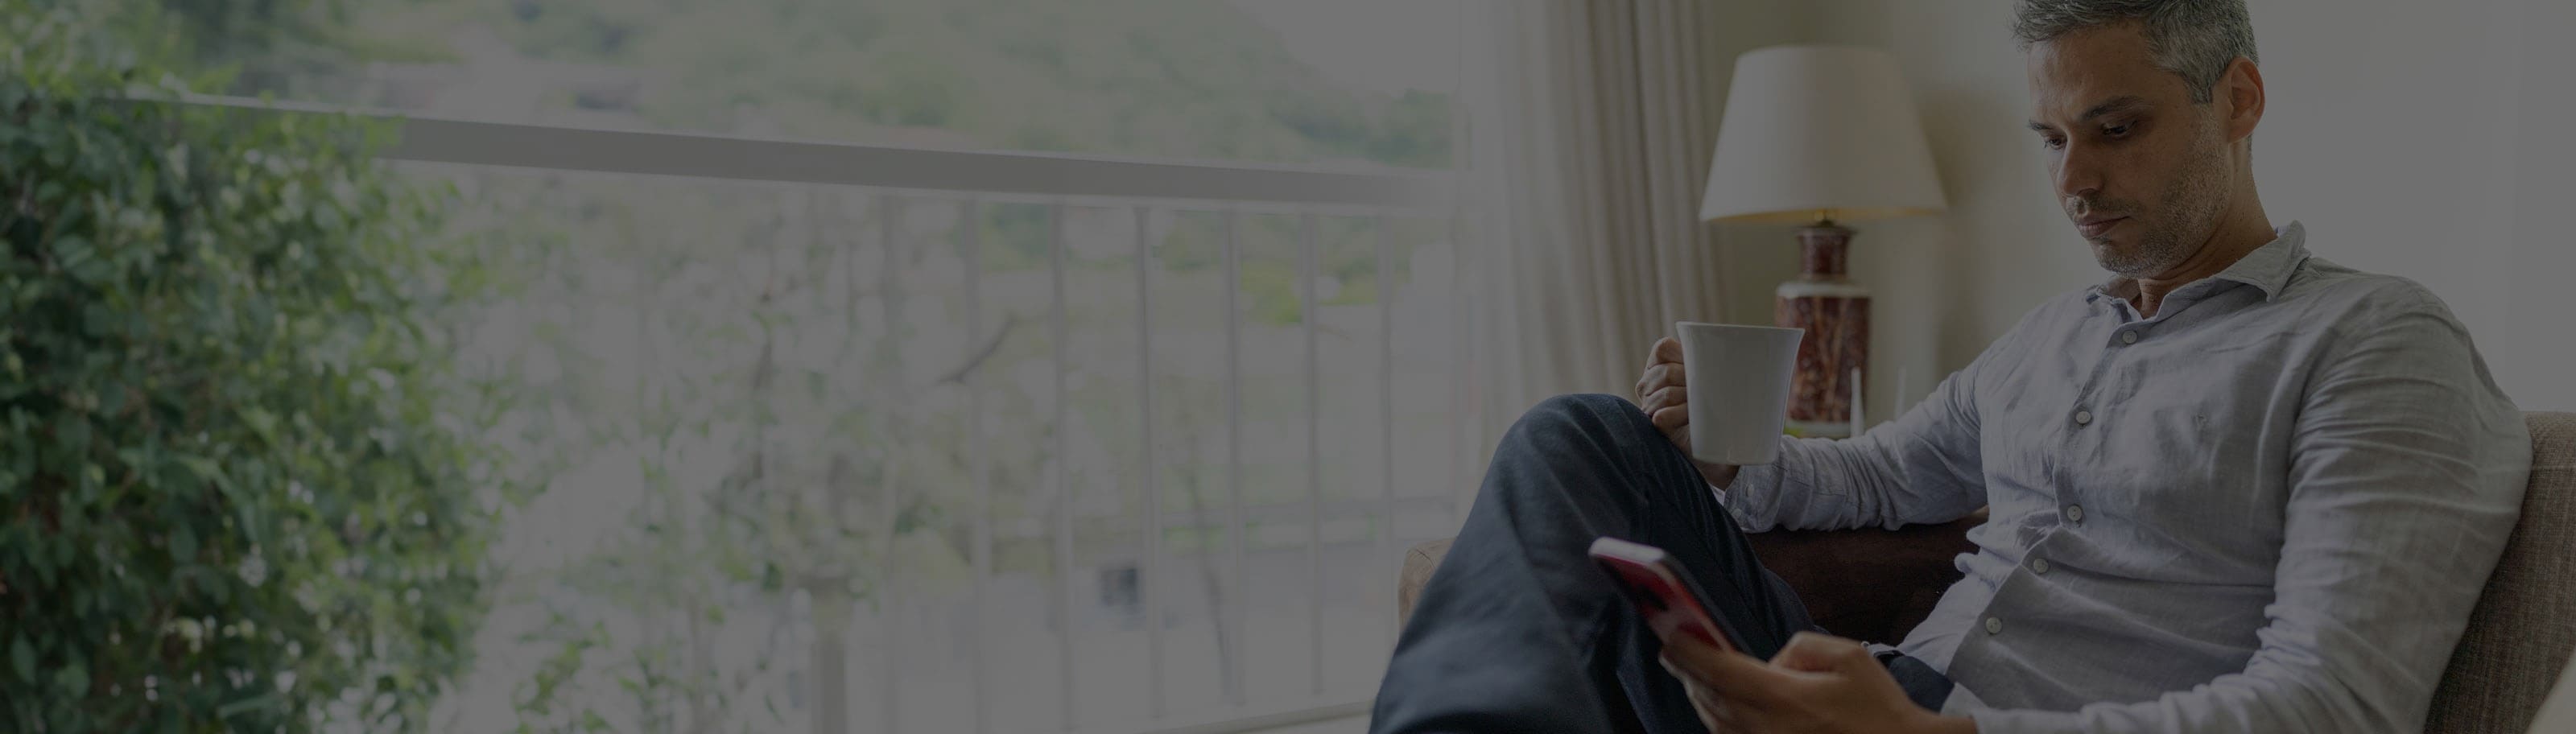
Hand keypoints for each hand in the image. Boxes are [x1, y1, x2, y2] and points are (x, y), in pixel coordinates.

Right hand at [1635, 337, 1740, 487]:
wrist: (1721, 450)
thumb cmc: (1722, 410)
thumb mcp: (1723, 382)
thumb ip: (1726, 365)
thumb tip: (1762, 353)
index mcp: (1662, 365)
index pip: (1663, 348)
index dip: (1682, 354)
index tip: (1703, 365)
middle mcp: (1650, 384)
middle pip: (1666, 372)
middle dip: (1690, 379)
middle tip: (1708, 391)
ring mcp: (1650, 405)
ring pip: (1664, 393)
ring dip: (1687, 398)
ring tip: (1702, 406)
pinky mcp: (1655, 427)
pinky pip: (1661, 416)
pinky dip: (1678, 415)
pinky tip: (1691, 418)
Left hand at [1658, 631, 1974, 733]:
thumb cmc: (1879, 707)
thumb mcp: (1849, 657)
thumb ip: (1801, 647)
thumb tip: (1772, 661)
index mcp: (1786, 698)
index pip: (1722, 671)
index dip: (1690, 652)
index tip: (1669, 635)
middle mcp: (1768, 728)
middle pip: (1710, 697)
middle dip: (1686, 670)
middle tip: (1669, 648)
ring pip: (1716, 721)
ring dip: (1698, 694)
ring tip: (1689, 671)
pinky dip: (1716, 718)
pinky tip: (1714, 703)